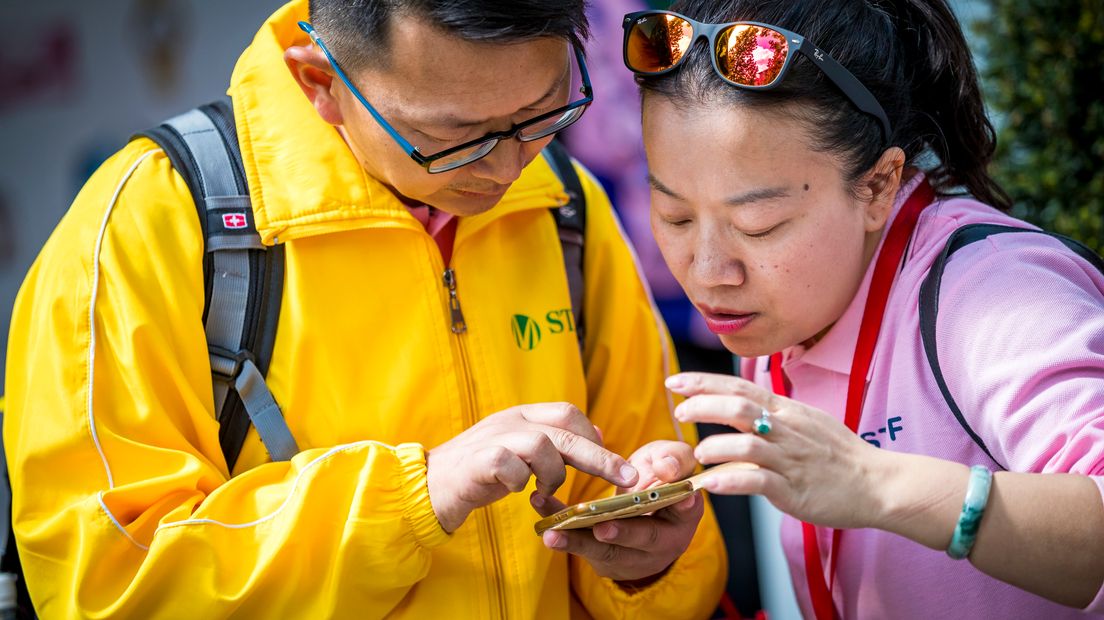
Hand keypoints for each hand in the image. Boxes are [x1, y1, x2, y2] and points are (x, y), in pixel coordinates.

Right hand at [426, 403, 637, 532]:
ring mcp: (492, 438)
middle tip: (627, 478)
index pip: (566, 412)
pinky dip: (521, 482)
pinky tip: (518, 492)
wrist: (430, 485)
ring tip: (544, 490)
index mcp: (520, 415)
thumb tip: (596, 433)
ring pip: (542, 444)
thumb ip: (552, 443)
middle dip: (601, 456)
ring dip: (553, 473)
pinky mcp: (477, 461)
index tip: (611, 458)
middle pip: (564, 429)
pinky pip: (510, 466)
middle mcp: (509, 420)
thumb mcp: (519, 451)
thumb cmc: (480, 472)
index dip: (592, 434)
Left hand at [530, 440, 703, 581]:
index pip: (688, 508)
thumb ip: (672, 459)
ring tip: (553, 533)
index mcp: (684, 514)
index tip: (683, 498)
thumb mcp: (669, 463)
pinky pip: (583, 549)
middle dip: (623, 533)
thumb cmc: (657, 480)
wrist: (640, 511)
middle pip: (645, 538)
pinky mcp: (608, 561)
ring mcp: (635, 557)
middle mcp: (664, 541)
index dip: (686, 504)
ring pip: (607, 552)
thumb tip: (666, 468)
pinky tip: (542, 524)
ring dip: (578, 542)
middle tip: (602, 528)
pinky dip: (562, 536)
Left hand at [667, 372, 886, 529]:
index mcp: (786, 411)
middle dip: (704, 405)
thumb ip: (771, 413)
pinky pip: (759, 482)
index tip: (675, 382)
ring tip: (699, 454)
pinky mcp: (795, 490)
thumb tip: (736, 406)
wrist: (879, 483)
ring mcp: (791, 460)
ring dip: (716, 446)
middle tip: (680, 413)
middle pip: (739, 407)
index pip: (739, 388)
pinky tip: (712, 484)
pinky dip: (731, 481)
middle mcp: (786, 430)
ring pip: (747, 444)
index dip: (704, 382)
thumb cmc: (838, 455)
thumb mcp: (805, 421)